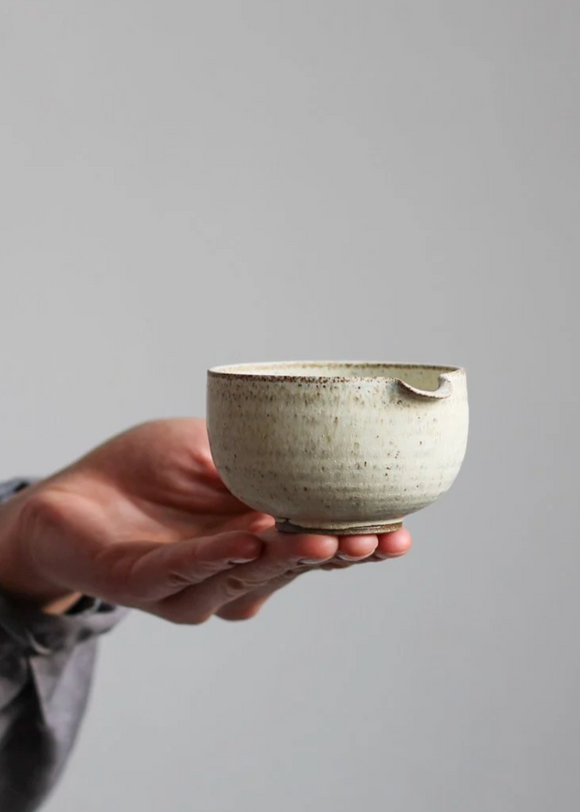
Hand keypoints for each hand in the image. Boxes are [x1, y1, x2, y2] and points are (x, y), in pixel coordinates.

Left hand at [0, 420, 411, 618]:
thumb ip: (258, 455)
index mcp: (256, 542)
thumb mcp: (213, 450)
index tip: (400, 532)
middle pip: (293, 569)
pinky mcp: (147, 585)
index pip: (316, 548)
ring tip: (327, 540)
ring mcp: (192, 586)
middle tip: (380, 538)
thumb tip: (317, 434)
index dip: (358, 544)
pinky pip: (186, 571)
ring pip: (248, 575)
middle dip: (339, 555)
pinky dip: (218, 556)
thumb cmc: (146, 471)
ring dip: (288, 559)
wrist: (73, 496)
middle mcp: (233, 573)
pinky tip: (249, 538)